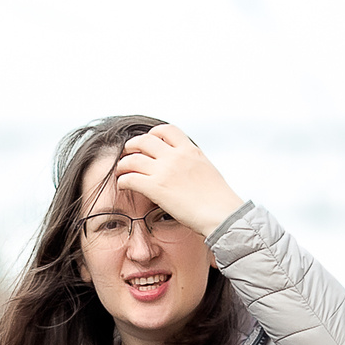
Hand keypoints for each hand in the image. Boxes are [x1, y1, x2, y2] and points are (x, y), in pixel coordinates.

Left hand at [114, 124, 244, 236]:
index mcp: (190, 150)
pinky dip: (122, 180)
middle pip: (144, 141)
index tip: (148, 142)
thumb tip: (188, 167)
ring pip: (132, 158)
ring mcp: (165, 171)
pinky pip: (129, 178)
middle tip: (128, 154)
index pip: (166, 130)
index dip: (153, 134)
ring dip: (123, 164)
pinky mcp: (156, 188)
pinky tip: (123, 185)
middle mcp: (176, 156)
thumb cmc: (219, 199)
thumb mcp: (208, 170)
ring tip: (121, 171)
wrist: (222, 214)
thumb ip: (193, 163)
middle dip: (132, 146)